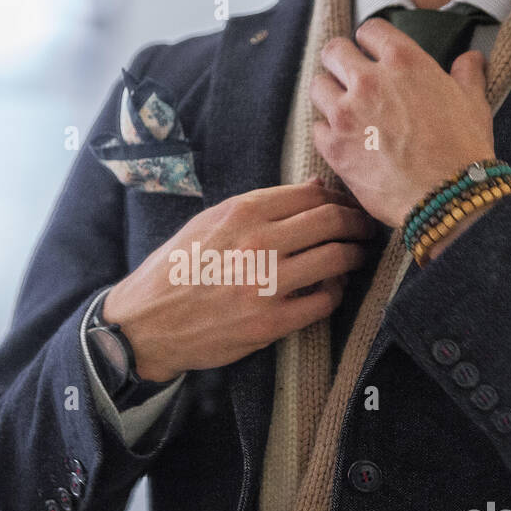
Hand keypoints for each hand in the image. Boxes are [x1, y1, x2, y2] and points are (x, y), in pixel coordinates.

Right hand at [102, 178, 375, 380]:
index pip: (311, 194)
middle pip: (331, 222)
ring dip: (354, 256)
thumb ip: (261, 204)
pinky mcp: (270, 323)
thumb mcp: (208, 222)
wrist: (146, 323)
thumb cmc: (177, 269)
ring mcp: (265, 284)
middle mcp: (256, 244)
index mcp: (241, 212)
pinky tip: (331, 289)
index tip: (347, 207)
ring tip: (356, 257)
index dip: (339, 199)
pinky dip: (336, 292)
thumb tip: (315, 187)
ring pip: (336, 259)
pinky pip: (324, 301)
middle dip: (357, 223)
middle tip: (364, 229)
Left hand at [311, 17, 496, 227]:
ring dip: (328, 95)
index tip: (370, 50)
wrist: (447, 197)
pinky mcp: (334, 147)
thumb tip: (471, 58)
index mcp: (404, 61)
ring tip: (341, 108)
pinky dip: (327, 134)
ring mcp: (346, 114)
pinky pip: (317, 129)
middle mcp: (369, 80)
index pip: (370, 30)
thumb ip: (468, 74)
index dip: (369, 40)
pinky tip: (342, 142)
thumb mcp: (473, 103)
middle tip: (347, 75)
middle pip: (333, 51)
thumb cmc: (463, 150)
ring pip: (317, 87)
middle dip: (339, 61)